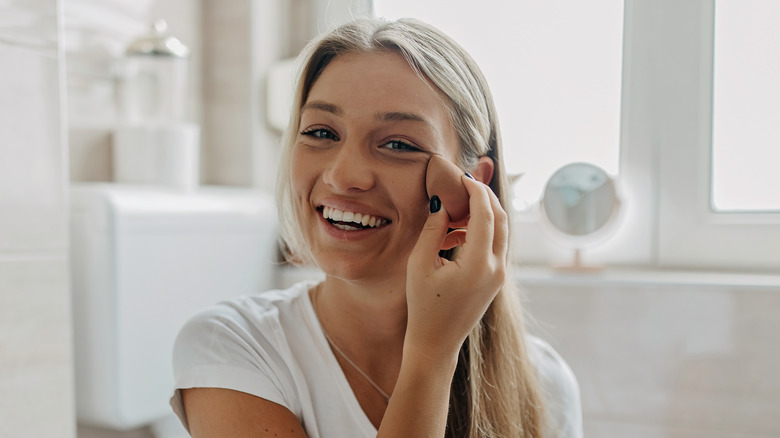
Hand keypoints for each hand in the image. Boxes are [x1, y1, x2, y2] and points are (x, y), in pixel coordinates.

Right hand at [405, 175, 508, 357]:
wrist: (436, 343)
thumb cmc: (423, 306)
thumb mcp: (419, 265)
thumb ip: (433, 230)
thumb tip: (442, 203)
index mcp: (478, 264)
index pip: (485, 215)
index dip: (476, 192)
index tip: (463, 177)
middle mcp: (496, 268)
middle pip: (501, 219)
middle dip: (485, 197)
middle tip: (466, 184)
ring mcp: (499, 275)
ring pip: (501, 232)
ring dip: (483, 215)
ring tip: (454, 210)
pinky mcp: (496, 280)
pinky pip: (495, 246)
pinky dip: (481, 232)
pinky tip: (454, 234)